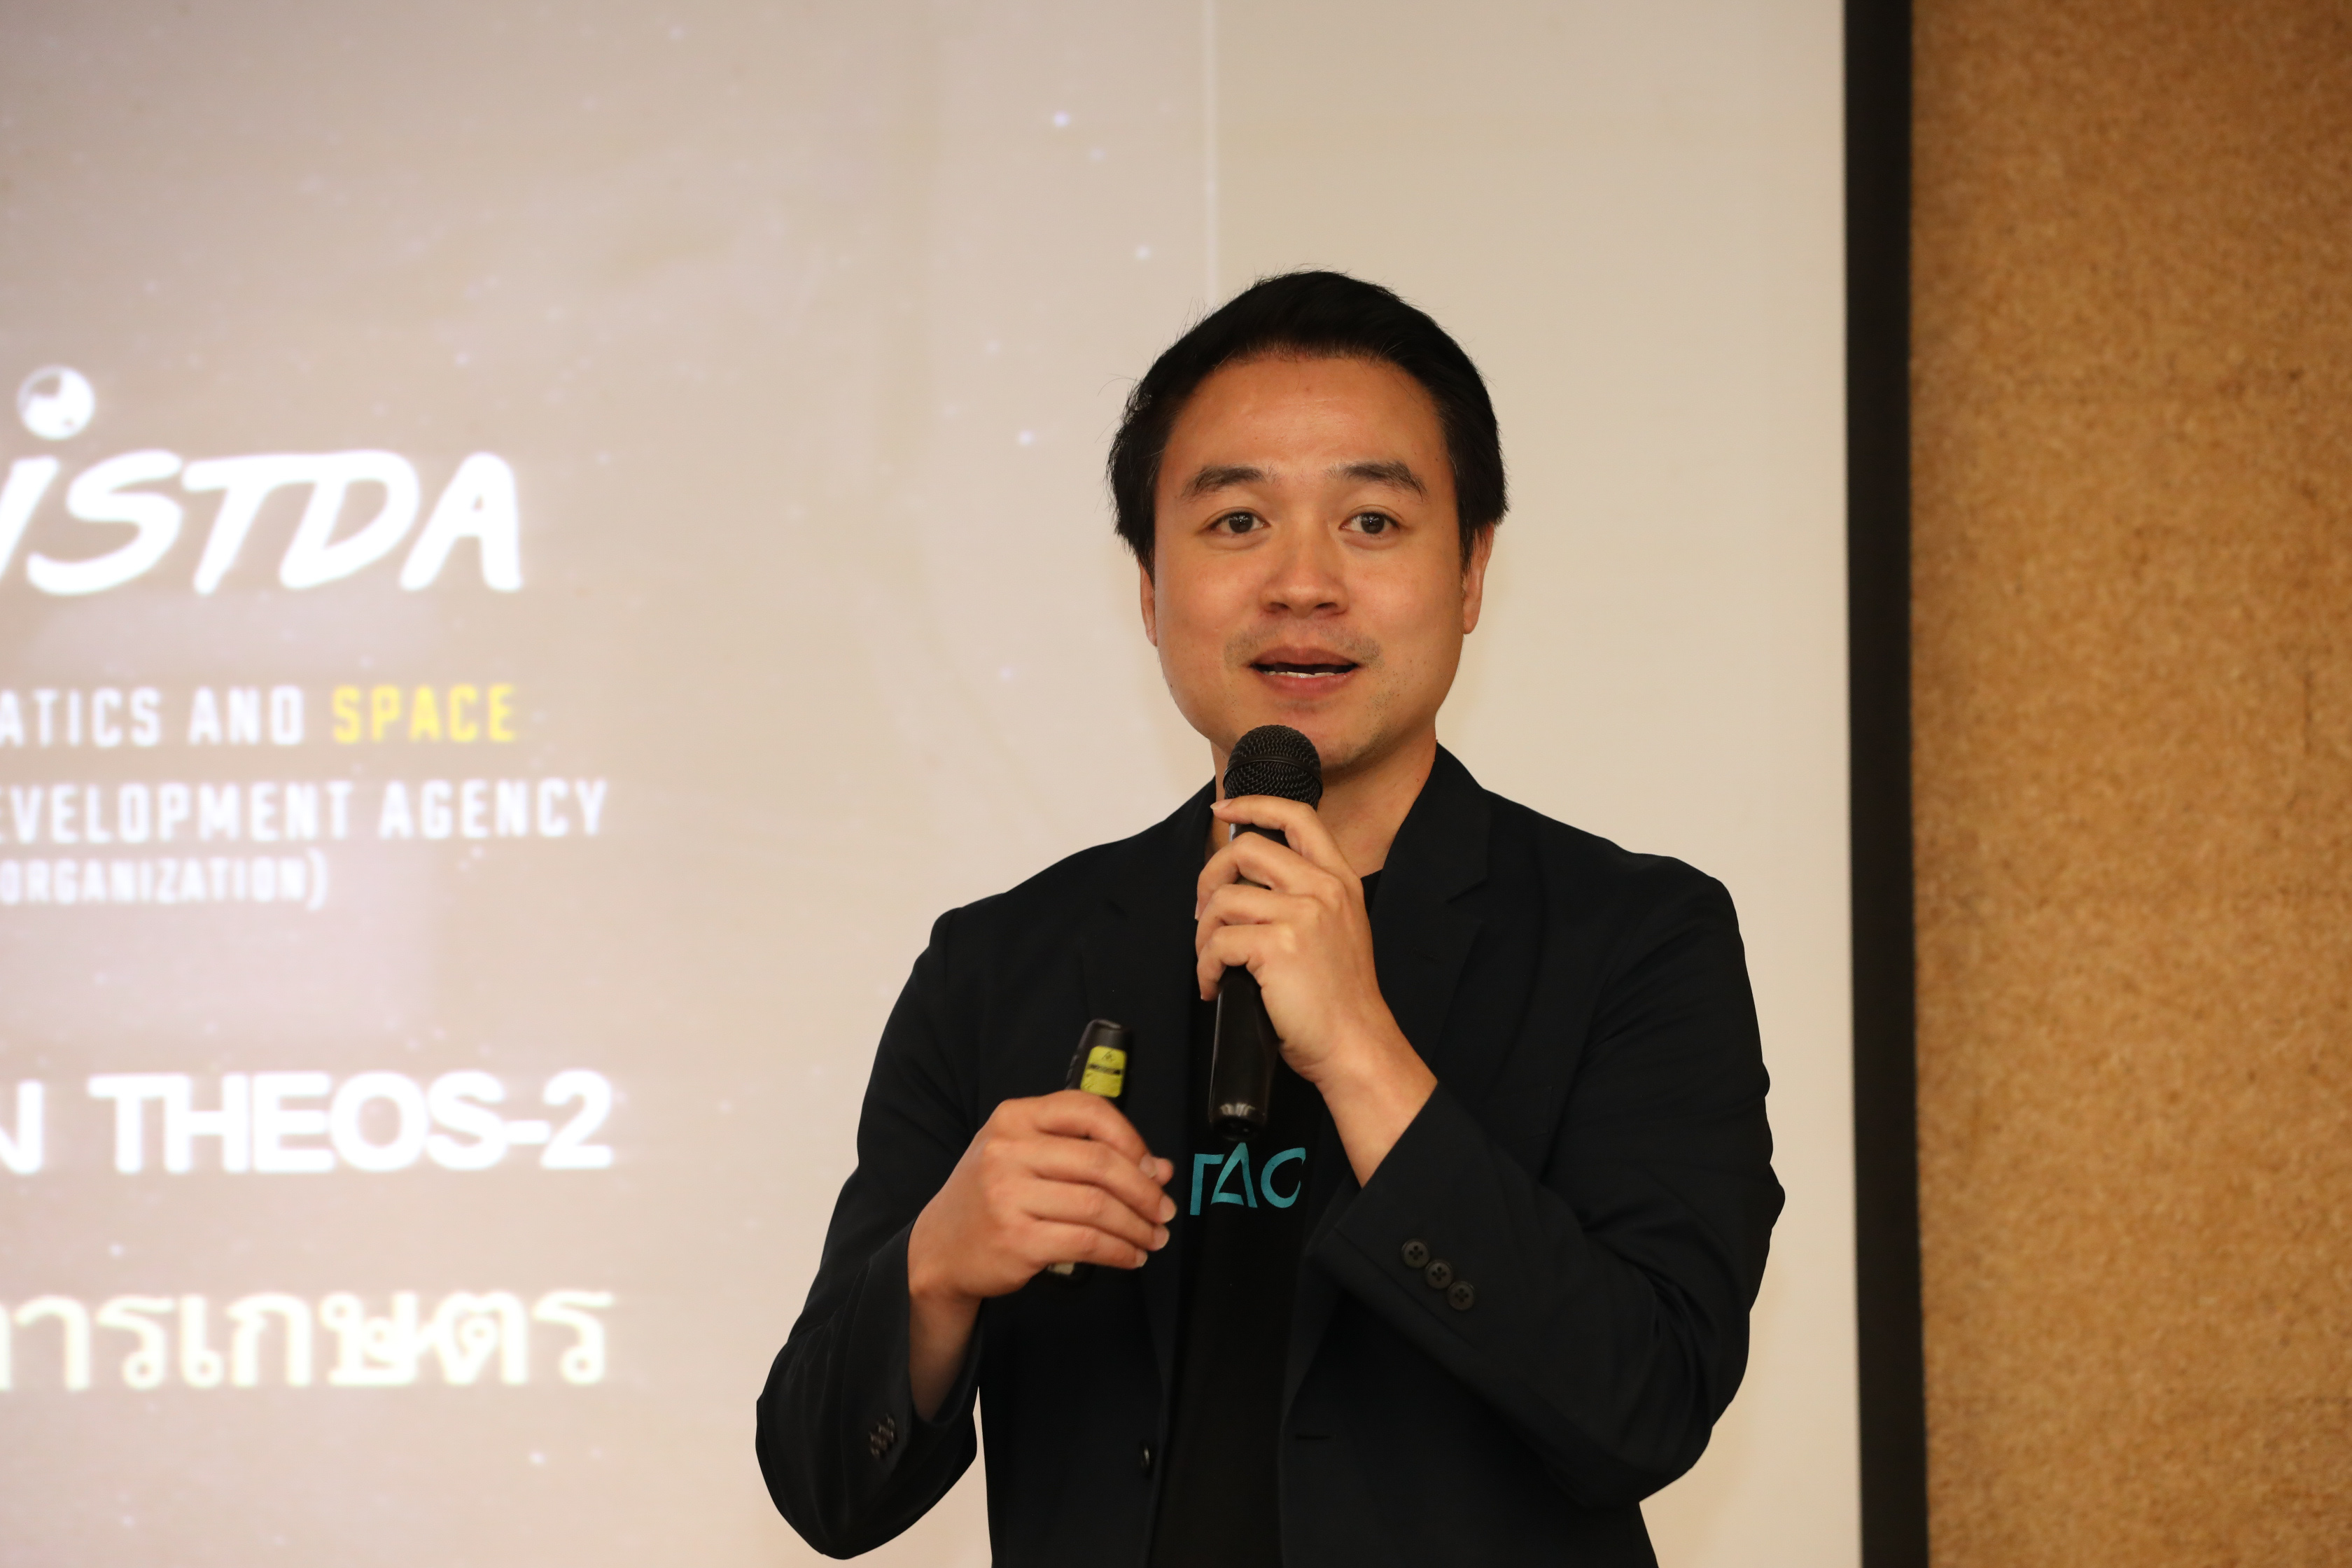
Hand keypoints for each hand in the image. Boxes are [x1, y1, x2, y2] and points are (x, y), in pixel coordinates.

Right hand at [905, 1091, 1173, 1416]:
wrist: (939, 1248)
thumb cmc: (992, 1196)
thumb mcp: (1026, 1156)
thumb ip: (1086, 1153)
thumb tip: (1159, 1168)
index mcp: (1014, 1118)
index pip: (1087, 1110)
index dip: (1131, 1138)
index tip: (1152, 1166)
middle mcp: (1008, 1151)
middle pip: (1100, 1163)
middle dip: (1145, 1190)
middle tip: (1164, 1210)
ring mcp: (1009, 1196)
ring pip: (1098, 1206)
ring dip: (1138, 1226)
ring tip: (1153, 1237)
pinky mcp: (1017, 1239)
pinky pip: (1086, 1242)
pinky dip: (1119, 1251)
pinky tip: (1131, 1256)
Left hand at [1194, 795, 1436, 1181]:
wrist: (1356, 1044)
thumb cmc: (1341, 998)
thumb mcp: (1338, 929)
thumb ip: (1305, 896)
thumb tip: (1246, 883)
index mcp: (1339, 880)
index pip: (1297, 816)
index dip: (1253, 805)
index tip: (1223, 810)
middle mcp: (1323, 889)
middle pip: (1245, 849)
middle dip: (1210, 877)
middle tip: (1205, 911)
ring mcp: (1302, 915)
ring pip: (1223, 898)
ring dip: (1203, 933)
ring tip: (1212, 961)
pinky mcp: (1278, 946)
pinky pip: (1217, 942)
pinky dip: (1205, 966)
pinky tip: (1215, 986)